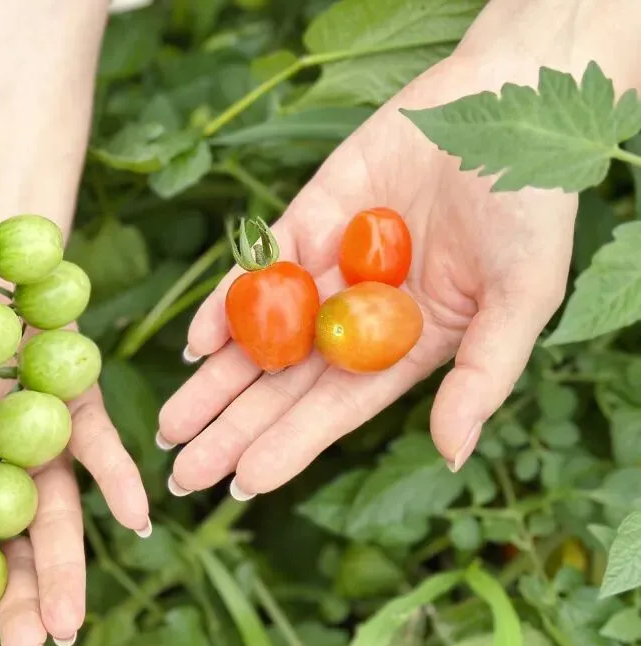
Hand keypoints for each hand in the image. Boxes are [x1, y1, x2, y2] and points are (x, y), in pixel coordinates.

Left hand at [158, 47, 580, 498]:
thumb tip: (452, 454)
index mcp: (405, 346)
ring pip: (259, 336)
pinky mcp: (308, 215)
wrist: (510, 103)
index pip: (336, 410)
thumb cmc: (533, 206)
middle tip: (182, 472)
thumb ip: (482, 375)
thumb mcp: (523, 297)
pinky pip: (258, 268)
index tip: (243, 483)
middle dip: (233, 429)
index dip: (289, 447)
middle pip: (284, 385)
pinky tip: (195, 343)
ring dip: (214, 380)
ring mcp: (329, 268)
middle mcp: (358, 317)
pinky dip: (225, 304)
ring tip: (171, 425)